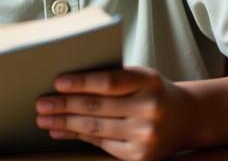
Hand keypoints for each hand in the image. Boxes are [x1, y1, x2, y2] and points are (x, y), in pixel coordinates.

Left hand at [35, 66, 190, 160]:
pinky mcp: (141, 157)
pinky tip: (60, 130)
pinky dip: (77, 136)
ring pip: (95, 128)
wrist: (185, 118)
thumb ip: (112, 76)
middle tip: (41, 103)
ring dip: (64, 122)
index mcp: (147, 81)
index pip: (109, 81)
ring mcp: (146, 136)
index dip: (81, 82)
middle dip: (64, 105)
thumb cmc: (151, 90)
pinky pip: (101, 144)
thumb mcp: (139, 75)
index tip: (58, 82)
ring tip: (44, 118)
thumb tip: (67, 82)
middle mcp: (149, 109)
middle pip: (97, 107)